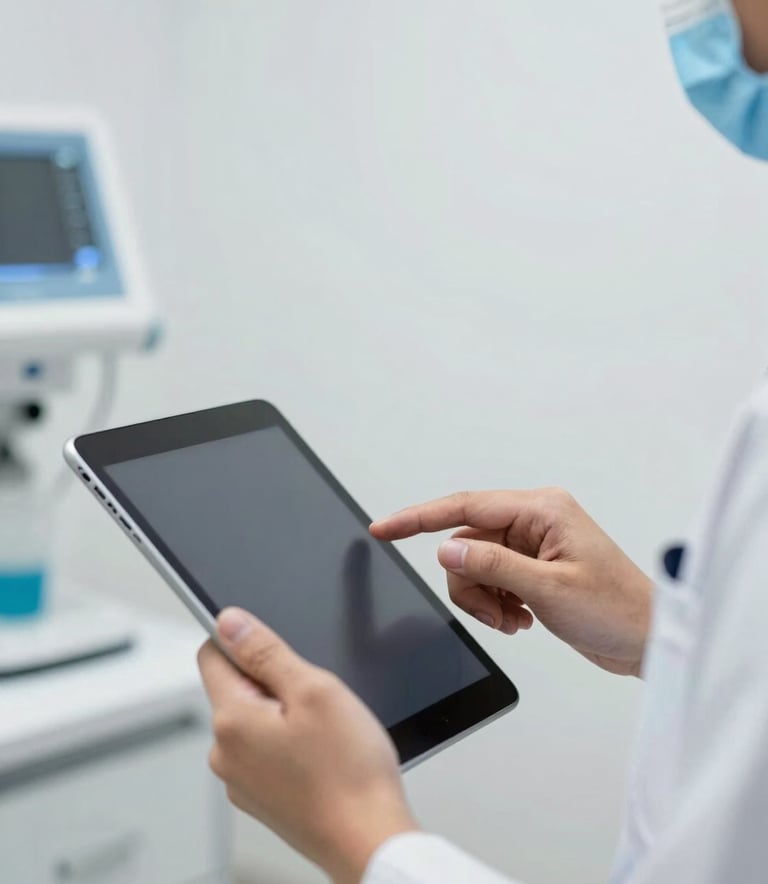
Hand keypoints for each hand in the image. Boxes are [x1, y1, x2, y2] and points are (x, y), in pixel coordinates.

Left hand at [198, 608, 417, 883]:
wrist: (369, 840)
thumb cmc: (349, 772)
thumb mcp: (314, 689)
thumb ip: (265, 651)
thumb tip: (229, 621)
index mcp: (231, 721)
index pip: (212, 654)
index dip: (247, 641)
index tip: (279, 651)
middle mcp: (225, 754)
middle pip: (237, 687)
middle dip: (275, 682)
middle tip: (316, 701)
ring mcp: (241, 780)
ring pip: (256, 720)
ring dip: (285, 714)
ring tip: (325, 735)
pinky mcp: (260, 798)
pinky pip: (267, 751)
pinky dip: (290, 744)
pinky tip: (322, 757)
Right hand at [371, 488, 652, 676]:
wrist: (648, 639)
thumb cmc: (616, 609)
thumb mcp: (548, 588)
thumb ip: (492, 565)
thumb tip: (446, 548)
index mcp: (541, 510)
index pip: (464, 506)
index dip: (418, 518)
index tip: (383, 529)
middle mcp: (534, 520)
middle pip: (465, 542)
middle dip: (470, 584)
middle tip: (496, 613)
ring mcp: (532, 544)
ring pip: (473, 564)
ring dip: (483, 599)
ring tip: (513, 620)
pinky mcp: (532, 567)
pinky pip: (490, 580)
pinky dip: (495, 604)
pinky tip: (521, 619)